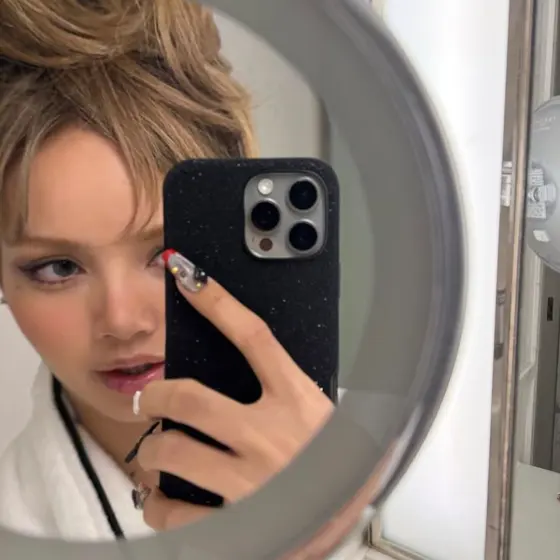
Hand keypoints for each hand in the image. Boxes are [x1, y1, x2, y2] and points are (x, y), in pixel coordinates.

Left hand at [134, 250, 333, 530]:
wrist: (352, 519)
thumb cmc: (339, 462)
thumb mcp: (320, 413)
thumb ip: (285, 390)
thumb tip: (243, 363)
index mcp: (297, 401)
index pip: (253, 336)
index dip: (217, 302)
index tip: (188, 276)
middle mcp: (272, 435)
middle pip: (191, 399)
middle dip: (158, 394)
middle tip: (149, 398)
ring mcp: (252, 480)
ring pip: (174, 452)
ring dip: (152, 451)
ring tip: (153, 453)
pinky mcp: (239, 523)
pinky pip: (176, 512)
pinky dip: (157, 504)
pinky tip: (161, 499)